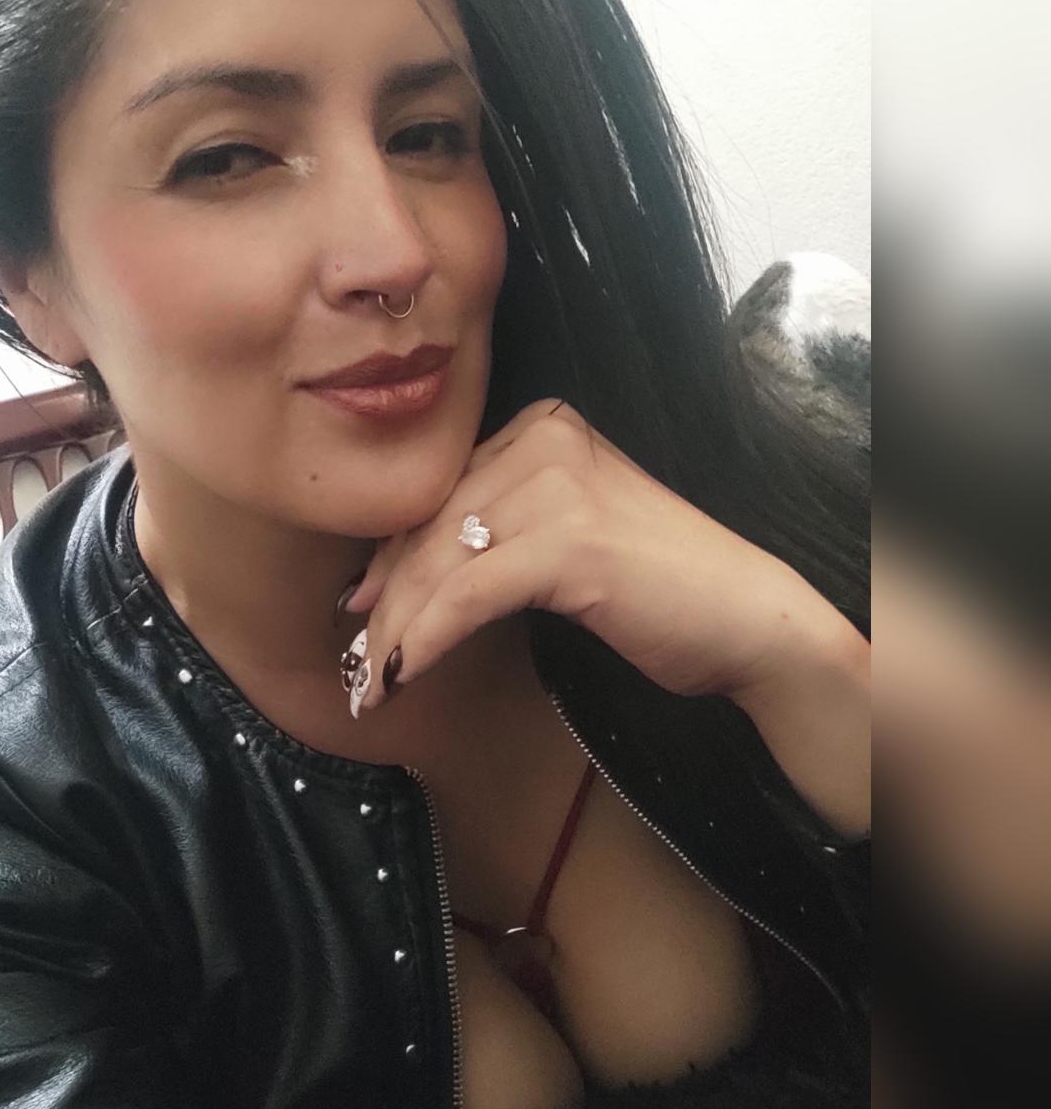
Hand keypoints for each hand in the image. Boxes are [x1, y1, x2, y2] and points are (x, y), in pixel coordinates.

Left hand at [341, 398, 852, 719]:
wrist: (750, 620)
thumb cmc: (659, 589)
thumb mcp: (566, 537)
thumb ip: (496, 532)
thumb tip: (399, 577)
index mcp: (542, 427)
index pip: (440, 493)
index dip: (393, 556)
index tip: (363, 610)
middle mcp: (544, 438)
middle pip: (431, 525)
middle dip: (387, 600)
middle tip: (358, 660)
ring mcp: (558, 485)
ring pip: (440, 561)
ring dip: (397, 631)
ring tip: (373, 681)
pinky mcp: (569, 541)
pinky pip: (467, 593)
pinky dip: (427, 638)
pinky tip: (405, 673)